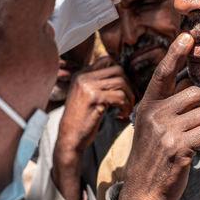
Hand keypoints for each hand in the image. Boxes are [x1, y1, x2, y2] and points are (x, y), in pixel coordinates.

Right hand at [52, 57, 134, 199]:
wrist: (69, 139)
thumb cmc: (81, 120)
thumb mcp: (86, 96)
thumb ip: (98, 83)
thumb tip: (122, 75)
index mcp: (81, 74)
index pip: (107, 59)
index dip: (120, 71)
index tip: (124, 86)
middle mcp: (83, 77)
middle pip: (118, 69)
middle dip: (128, 84)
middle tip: (129, 99)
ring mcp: (88, 86)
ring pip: (121, 82)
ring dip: (129, 97)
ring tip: (126, 108)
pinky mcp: (94, 98)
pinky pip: (119, 96)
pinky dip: (125, 106)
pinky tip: (122, 115)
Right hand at [118, 33, 199, 199]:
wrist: (143, 192)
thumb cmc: (155, 158)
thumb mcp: (153, 128)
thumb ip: (168, 108)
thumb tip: (194, 89)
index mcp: (148, 106)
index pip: (163, 74)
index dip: (175, 54)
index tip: (187, 36)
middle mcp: (154, 115)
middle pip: (196, 93)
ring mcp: (164, 131)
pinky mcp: (177, 148)